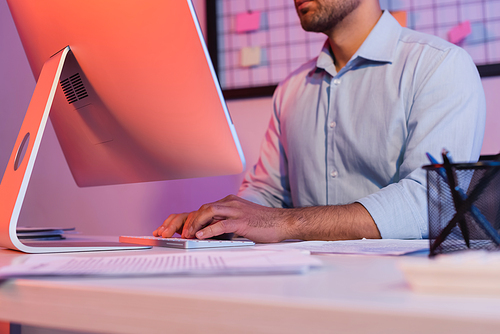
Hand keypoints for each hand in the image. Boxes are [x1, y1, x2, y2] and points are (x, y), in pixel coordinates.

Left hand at [153, 195, 292, 242]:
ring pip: (208, 211)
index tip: (168, 230)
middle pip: (200, 208)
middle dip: (183, 221)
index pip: (200, 208)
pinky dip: (209, 230)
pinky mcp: (243, 220)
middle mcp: (229, 203)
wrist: (282, 222)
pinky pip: (222, 223)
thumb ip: (222, 223)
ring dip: (194, 224)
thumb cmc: (261, 224)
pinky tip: (200, 236)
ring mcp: (236, 210)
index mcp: (227, 203)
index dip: (183, 219)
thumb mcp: (238, 221)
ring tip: (184, 236)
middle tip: (169, 233)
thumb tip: (203, 234)